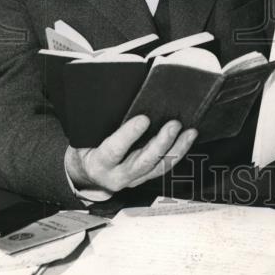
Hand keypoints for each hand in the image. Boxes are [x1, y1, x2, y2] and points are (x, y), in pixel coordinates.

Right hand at [64, 115, 197, 195]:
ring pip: (159, 167)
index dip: (129, 135)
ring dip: (177, 148)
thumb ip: (99, 122)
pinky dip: (178, 152)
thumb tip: (112, 95)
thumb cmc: (87, 147)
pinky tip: (188, 138)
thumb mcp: (85, 135)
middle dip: (161, 143)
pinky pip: (164, 167)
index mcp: (99, 163)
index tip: (144, 118)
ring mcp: (134, 179)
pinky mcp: (145, 177)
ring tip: (190, 131)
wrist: (87, 173)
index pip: (115, 150)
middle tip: (174, 124)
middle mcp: (117, 176)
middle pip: (143, 162)